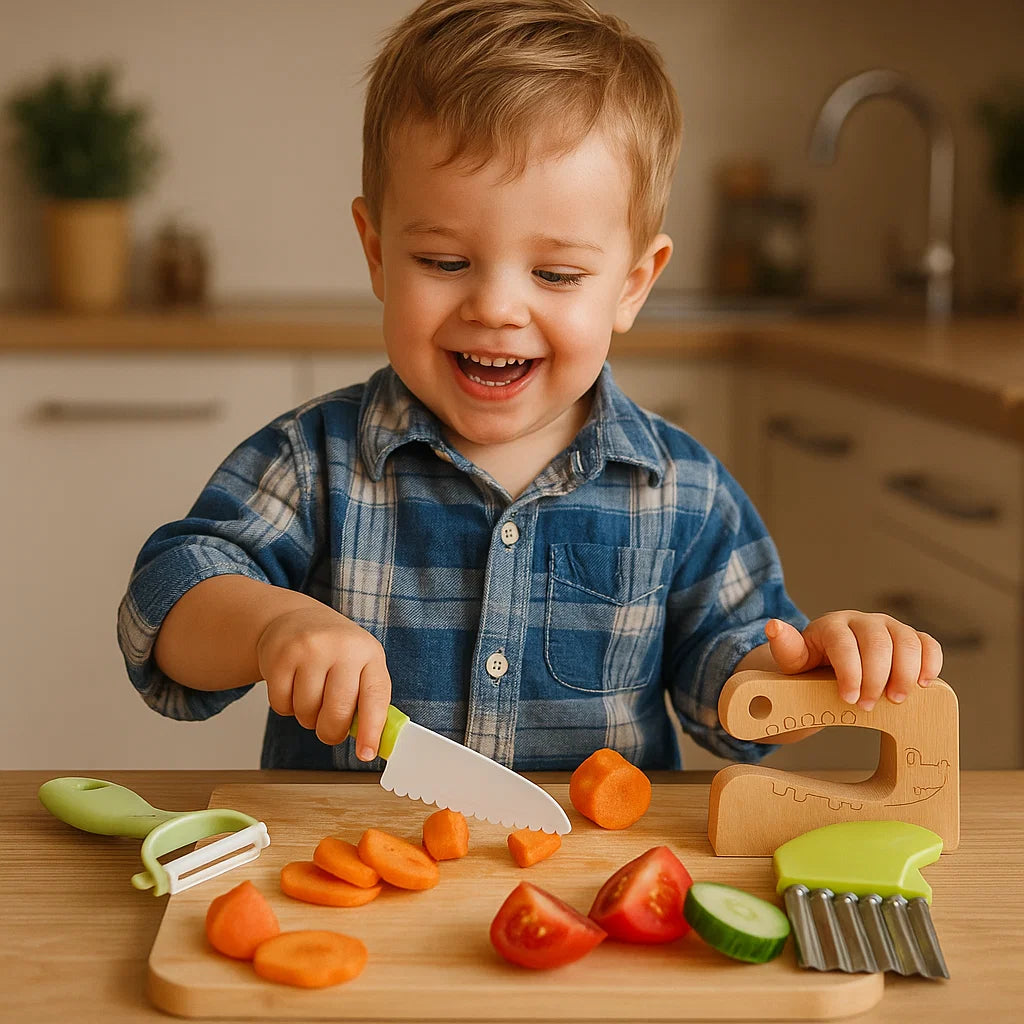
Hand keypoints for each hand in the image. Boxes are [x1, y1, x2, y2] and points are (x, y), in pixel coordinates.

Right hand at [255, 605, 391, 758]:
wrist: (296, 619)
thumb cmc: (336, 651)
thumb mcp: (361, 664)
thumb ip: (368, 700)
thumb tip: (373, 746)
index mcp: (370, 653)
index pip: (375, 697)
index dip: (372, 730)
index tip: (366, 754)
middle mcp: (342, 648)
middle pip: (337, 712)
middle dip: (331, 732)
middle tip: (329, 730)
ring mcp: (310, 649)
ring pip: (307, 712)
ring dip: (307, 718)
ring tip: (311, 697)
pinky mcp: (280, 656)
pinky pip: (281, 705)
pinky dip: (286, 707)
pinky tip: (292, 687)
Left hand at [764, 611, 942, 709]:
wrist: (829, 664)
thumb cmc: (812, 664)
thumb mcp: (794, 661)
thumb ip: (786, 648)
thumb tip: (773, 626)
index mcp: (832, 625)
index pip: (844, 643)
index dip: (850, 672)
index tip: (848, 699)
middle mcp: (862, 621)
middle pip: (878, 642)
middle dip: (876, 677)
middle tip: (869, 705)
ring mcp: (888, 627)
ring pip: (907, 641)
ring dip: (905, 673)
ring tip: (896, 700)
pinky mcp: (908, 638)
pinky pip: (927, 643)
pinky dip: (931, 662)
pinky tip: (923, 684)